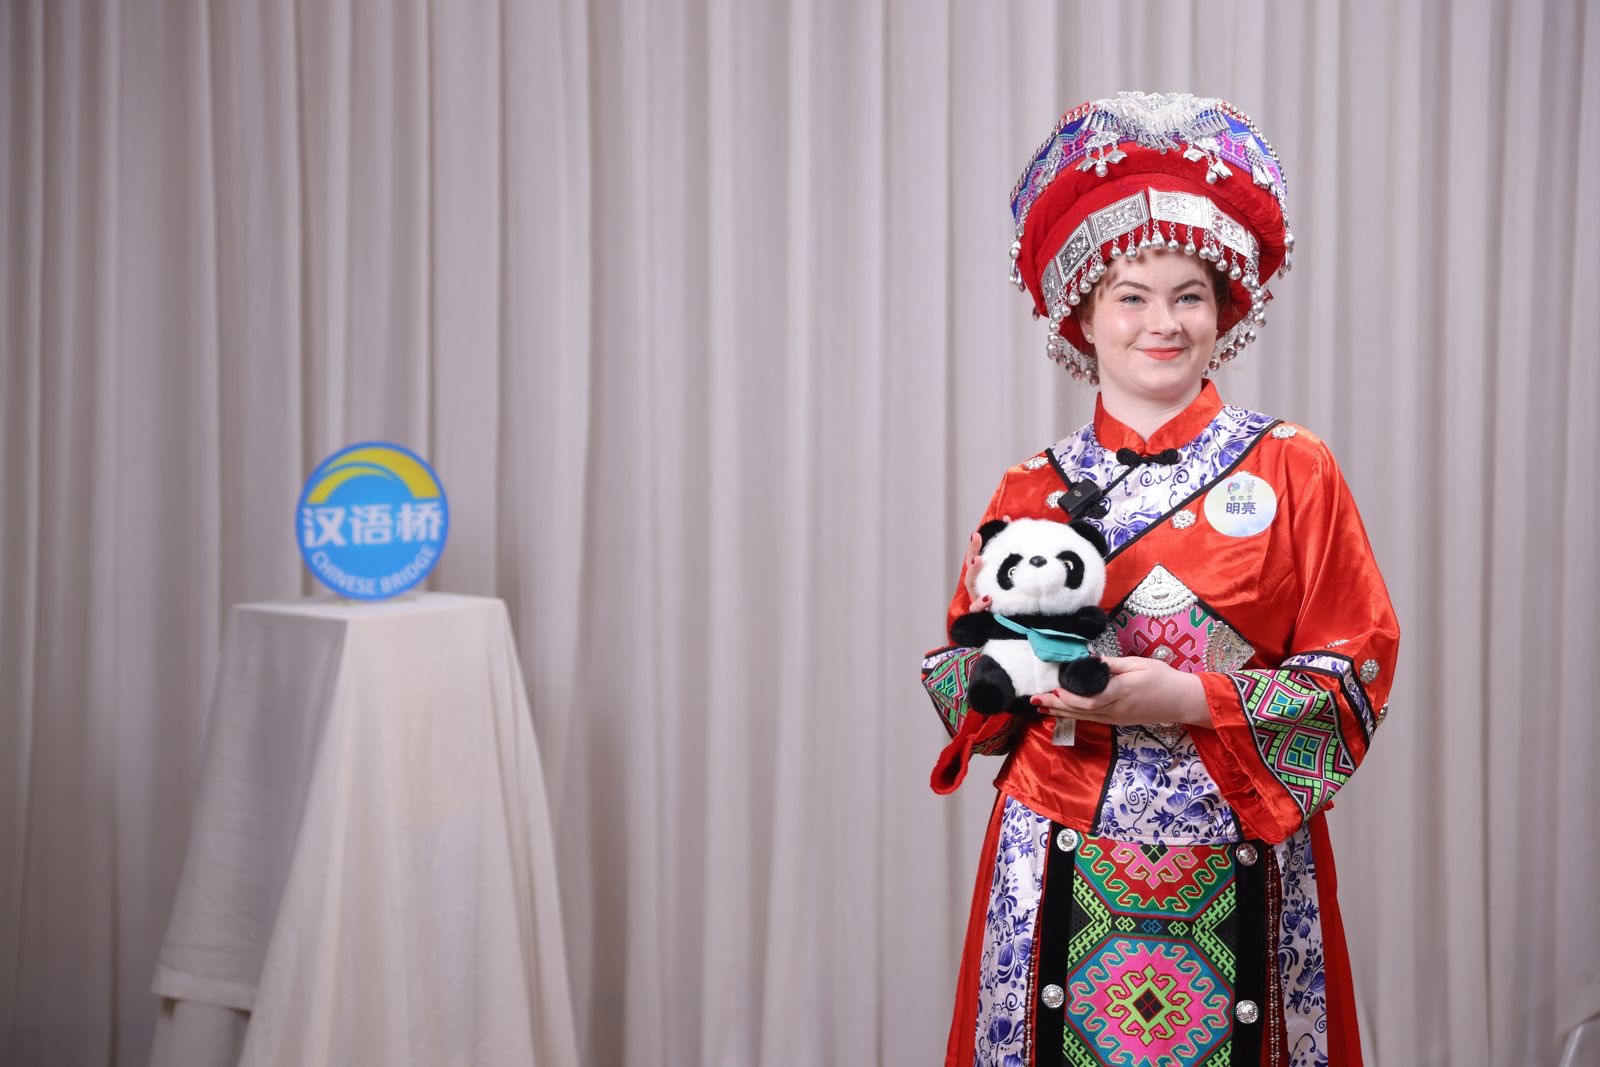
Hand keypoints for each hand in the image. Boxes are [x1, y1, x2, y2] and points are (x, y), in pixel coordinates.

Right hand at [962, 516, 1008, 610]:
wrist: (1004, 628)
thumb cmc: (1006, 599)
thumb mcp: (1008, 576)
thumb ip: (1007, 551)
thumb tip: (1007, 519)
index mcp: (983, 577)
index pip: (976, 556)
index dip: (977, 543)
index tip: (981, 530)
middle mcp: (978, 586)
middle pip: (971, 566)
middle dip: (973, 550)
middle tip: (976, 536)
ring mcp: (977, 599)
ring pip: (971, 584)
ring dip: (974, 570)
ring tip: (979, 560)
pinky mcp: (981, 614)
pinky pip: (977, 609)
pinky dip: (981, 603)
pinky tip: (989, 598)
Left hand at [1030, 656, 1211, 728]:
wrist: (1181, 701)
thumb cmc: (1162, 678)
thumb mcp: (1138, 664)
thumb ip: (1112, 665)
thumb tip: (1090, 661)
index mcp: (1121, 692)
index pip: (1091, 699)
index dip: (1070, 697)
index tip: (1055, 688)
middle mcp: (1115, 709)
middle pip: (1081, 711)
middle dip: (1056, 705)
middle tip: (1034, 699)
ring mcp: (1116, 718)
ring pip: (1083, 717)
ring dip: (1060, 712)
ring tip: (1040, 706)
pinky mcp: (1117, 721)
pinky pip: (1091, 719)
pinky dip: (1073, 715)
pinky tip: (1060, 711)